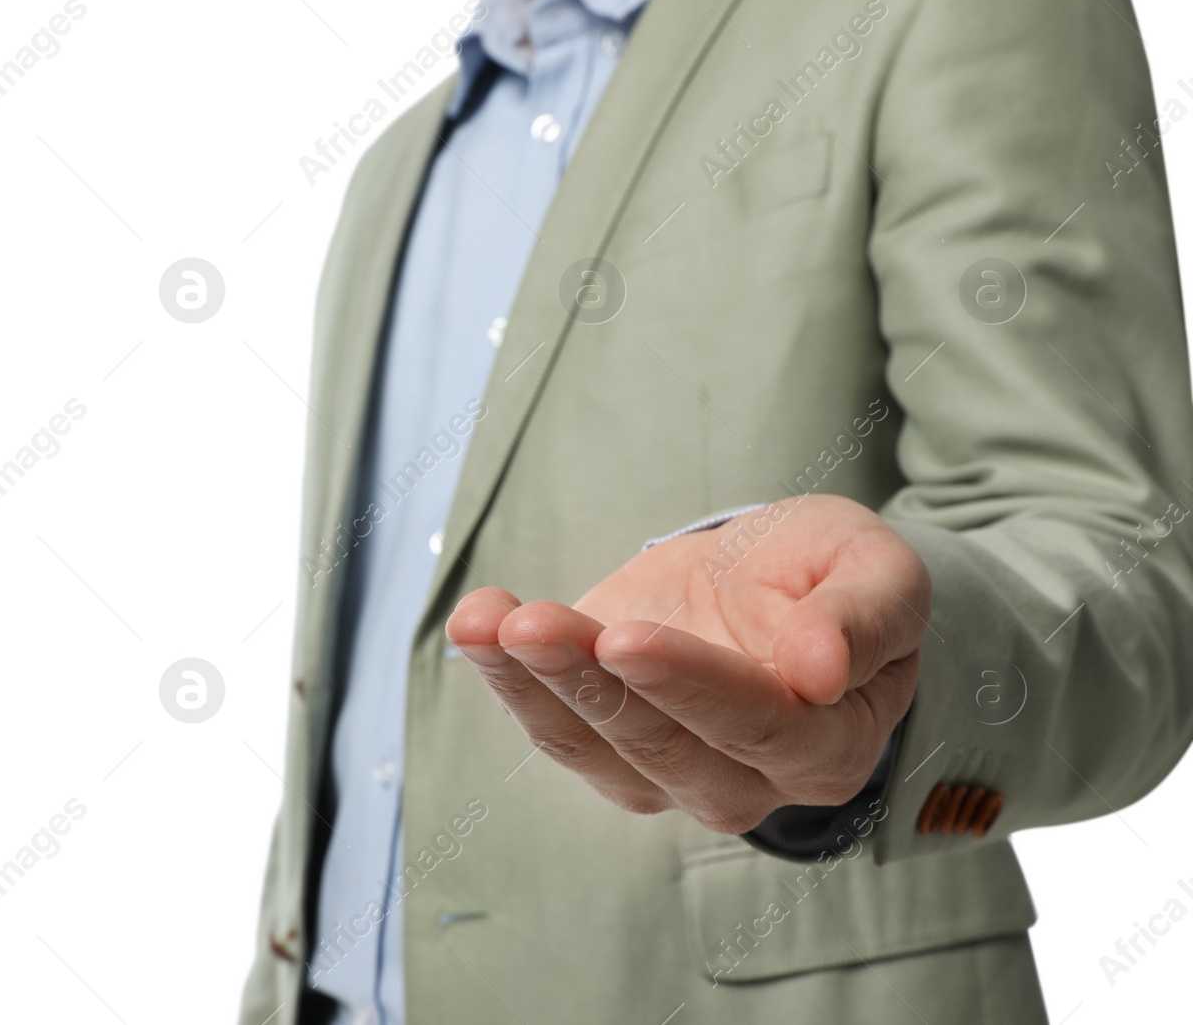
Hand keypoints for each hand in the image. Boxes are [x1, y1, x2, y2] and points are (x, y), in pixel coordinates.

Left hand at [445, 495, 927, 832]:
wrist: (777, 590)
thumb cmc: (829, 579)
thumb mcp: (875, 568)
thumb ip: (865, 617)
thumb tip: (821, 671)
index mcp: (826, 745)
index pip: (755, 724)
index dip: (689, 684)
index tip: (625, 638)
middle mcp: (747, 782)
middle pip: (659, 744)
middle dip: (587, 681)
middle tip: (530, 624)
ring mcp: (670, 777)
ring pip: (592, 743)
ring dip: (530, 682)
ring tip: (487, 621)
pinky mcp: (609, 753)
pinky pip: (552, 726)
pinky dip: (506, 678)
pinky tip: (476, 624)